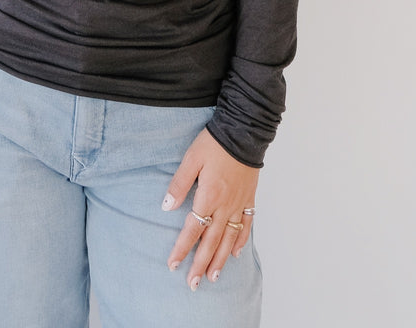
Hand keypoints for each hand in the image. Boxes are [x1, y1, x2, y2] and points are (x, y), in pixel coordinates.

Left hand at [162, 128, 257, 289]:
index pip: (192, 229)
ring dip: (220, 260)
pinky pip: (247, 226)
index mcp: (209, 196)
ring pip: (229, 239)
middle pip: (211, 241)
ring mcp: (240, 204)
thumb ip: (179, 184)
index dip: (182, 248)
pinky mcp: (249, 199)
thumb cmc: (215, 143)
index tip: (172, 264)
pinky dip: (241, 241)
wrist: (244, 131)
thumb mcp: (191, 159)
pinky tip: (236, 253)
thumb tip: (166, 206)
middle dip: (200, 263)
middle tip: (193, 284)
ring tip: (212, 277)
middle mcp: (226, 205)